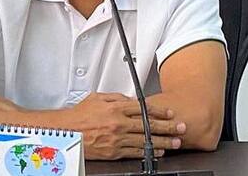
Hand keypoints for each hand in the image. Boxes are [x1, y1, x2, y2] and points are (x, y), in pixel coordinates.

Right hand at [68, 92, 185, 159]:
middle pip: (149, 124)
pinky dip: (149, 151)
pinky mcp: (115, 151)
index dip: (159, 111)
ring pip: (146, 140)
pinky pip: (136, 151)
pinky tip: (158, 151)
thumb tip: (130, 100)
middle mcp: (119, 123)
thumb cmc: (79, 115)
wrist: (67, 132)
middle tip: (180, 127)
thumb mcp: (98, 98)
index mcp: (116, 108)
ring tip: (175, 142)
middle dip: (168, 126)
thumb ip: (116, 97)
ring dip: (163, 141)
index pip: (143, 109)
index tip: (169, 113)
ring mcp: (118, 138)